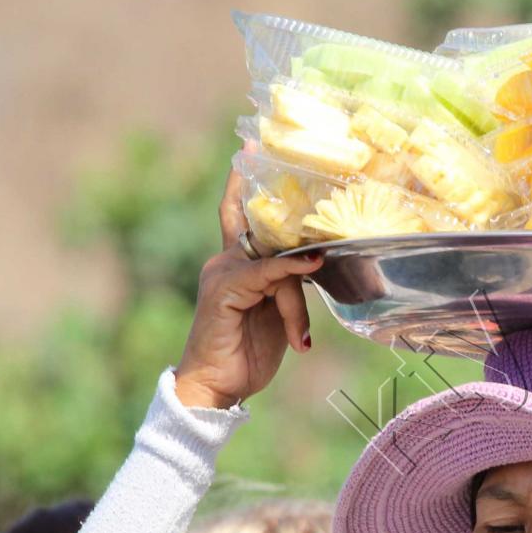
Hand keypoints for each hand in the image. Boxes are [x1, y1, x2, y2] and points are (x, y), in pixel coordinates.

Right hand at [173, 148, 324, 408]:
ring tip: (301, 337)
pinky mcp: (226, 289)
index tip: (249, 146)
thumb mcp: (277, 314)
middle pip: (269, 231)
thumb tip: (315, 262)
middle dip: (271, 193)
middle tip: (259, 144)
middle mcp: (227, 261)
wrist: (216, 388)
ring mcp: (224, 273)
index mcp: (236, 264)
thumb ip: (289, 284)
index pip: (239, 215)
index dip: (242, 183)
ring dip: (295, 300)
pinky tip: (312, 263)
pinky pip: (267, 272)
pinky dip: (291, 270)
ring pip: (277, 259)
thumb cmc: (247, 353)